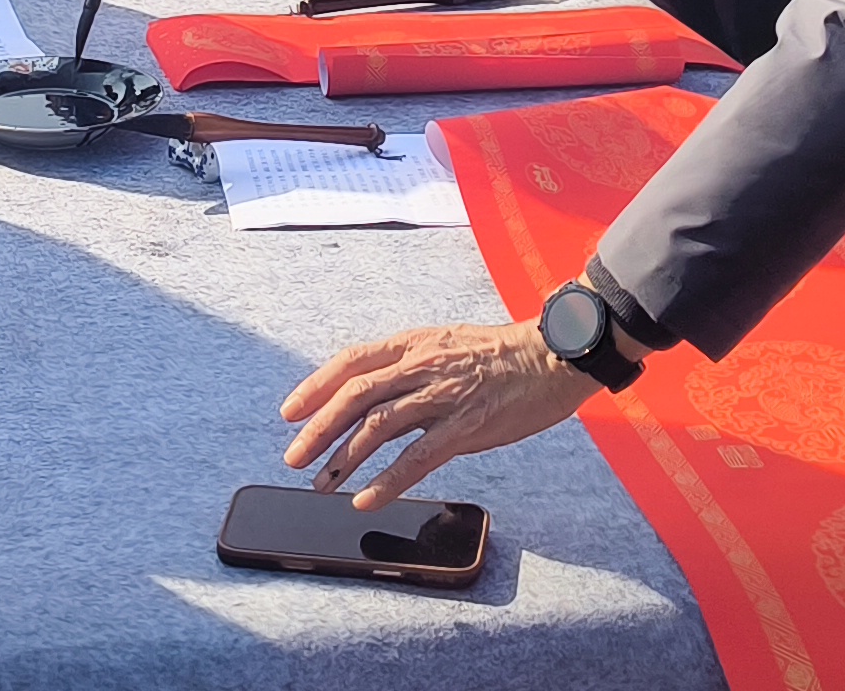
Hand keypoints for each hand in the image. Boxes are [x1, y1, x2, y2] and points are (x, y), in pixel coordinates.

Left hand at [283, 321, 602, 508]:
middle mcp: (422, 366)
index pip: (351, 361)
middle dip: (317, 429)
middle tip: (294, 458)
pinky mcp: (467, 426)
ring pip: (378, 426)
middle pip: (355, 395)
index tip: (290, 412)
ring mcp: (444, 396)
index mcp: (414, 344)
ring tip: (324, 485)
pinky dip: (387, 481)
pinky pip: (418, 457)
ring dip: (344, 458)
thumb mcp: (446, 346)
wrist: (554, 357)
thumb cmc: (502, 356)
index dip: (315, 386)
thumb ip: (410, 369)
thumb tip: (375, 399)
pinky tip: (368, 499)